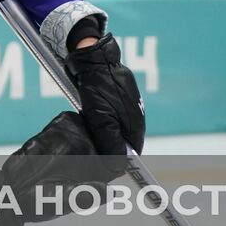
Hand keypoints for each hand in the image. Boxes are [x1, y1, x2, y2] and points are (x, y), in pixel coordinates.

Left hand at [65, 33, 145, 157]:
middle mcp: (135, 117)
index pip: (132, 153)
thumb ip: (111, 142)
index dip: (119, 162)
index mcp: (136, 124)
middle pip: (124, 142)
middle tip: (91, 151)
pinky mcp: (118, 99)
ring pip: (116, 130)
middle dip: (110, 149)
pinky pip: (111, 117)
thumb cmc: (98, 87)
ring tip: (89, 136)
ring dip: (103, 135)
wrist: (93, 57)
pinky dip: (101, 122)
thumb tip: (119, 166)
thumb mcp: (103, 119)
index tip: (104, 167)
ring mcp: (127, 107)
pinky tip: (89, 121)